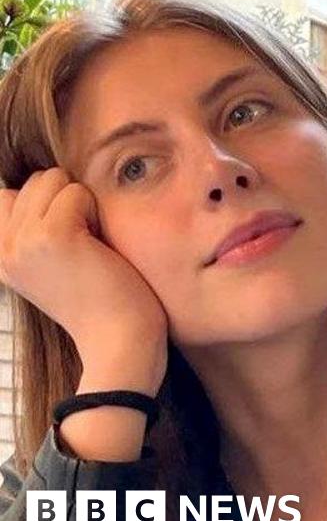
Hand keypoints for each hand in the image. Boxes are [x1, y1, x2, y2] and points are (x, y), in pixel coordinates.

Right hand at [0, 168, 167, 394]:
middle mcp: (5, 248)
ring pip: (51, 179)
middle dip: (66, 198)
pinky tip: (100, 244)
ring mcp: (25, 241)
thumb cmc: (104, 302)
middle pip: (32, 181)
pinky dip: (95, 209)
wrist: (120, 341)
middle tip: (86, 242)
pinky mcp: (54, 236)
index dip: (48, 204)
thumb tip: (47, 185)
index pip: (8, 196)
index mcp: (2, 257)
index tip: (71, 240)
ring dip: (81, 201)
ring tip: (92, 242)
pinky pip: (76, 192)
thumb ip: (39, 233)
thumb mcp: (56, 267)